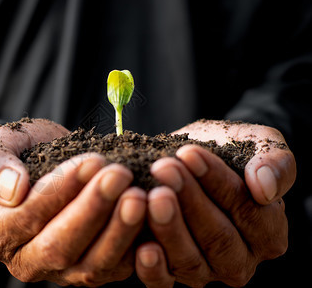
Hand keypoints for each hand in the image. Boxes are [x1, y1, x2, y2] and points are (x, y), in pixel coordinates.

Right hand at [0, 119, 146, 285]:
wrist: (47, 169)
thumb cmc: (22, 156)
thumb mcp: (0, 147)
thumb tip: (14, 190)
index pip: (24, 218)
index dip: (58, 192)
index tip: (90, 162)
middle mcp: (26, 261)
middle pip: (59, 248)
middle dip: (93, 210)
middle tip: (120, 176)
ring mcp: (62, 271)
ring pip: (92, 265)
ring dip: (120, 231)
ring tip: (141, 195)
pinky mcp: (93, 269)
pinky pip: (118, 268)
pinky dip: (138, 245)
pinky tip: (154, 214)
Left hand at [136, 120, 294, 286]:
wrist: (188, 160)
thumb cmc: (227, 152)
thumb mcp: (258, 144)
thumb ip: (276, 164)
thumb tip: (265, 189)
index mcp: (269, 232)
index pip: (248, 210)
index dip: (218, 182)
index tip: (189, 153)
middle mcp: (240, 260)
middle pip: (218, 237)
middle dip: (189, 200)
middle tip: (164, 169)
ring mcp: (205, 271)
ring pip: (190, 259)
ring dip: (169, 227)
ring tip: (151, 195)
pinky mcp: (172, 274)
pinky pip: (163, 280)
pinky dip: (153, 268)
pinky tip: (143, 247)